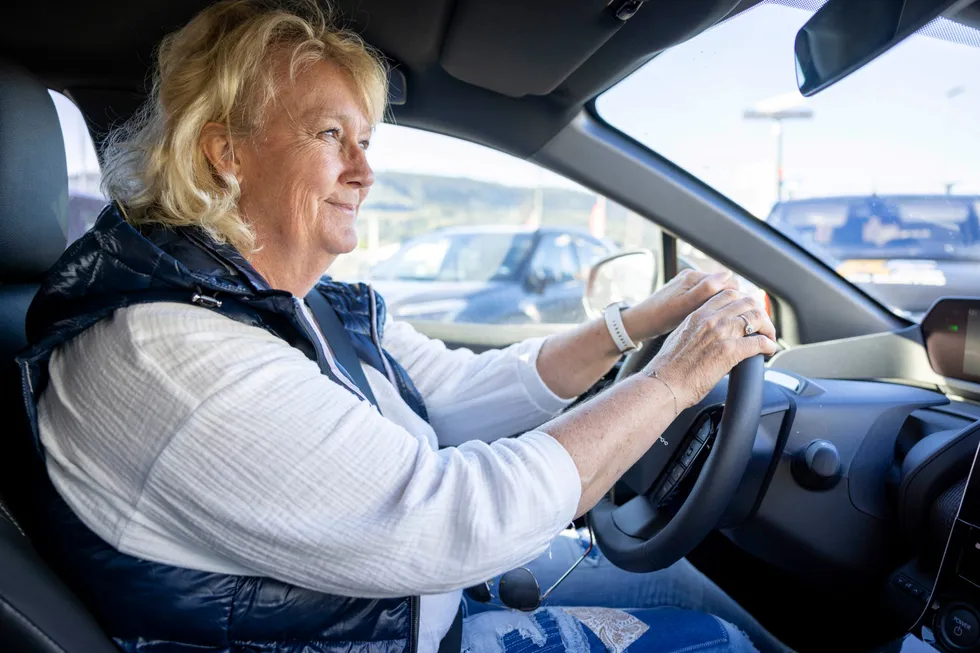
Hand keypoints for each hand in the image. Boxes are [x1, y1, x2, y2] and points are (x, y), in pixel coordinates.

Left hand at [622, 269, 738, 341]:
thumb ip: (706, 289)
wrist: (640, 323)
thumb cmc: (660, 316)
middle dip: (733, 302)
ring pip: (717, 294)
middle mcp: (693, 277)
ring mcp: (689, 286)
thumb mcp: (685, 305)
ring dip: (723, 306)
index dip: (738, 297)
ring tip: (726, 323)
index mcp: (694, 277)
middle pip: (724, 287)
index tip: (744, 315)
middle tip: (737, 321)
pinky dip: (712, 308)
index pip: (728, 281)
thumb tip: (728, 275)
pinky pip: (706, 299)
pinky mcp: (686, 295)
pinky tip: (712, 321)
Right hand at [643, 289, 777, 409]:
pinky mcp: (730, 351)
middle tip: (763, 325)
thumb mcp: (680, 337)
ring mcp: (721, 333)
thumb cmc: (668, 367)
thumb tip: (705, 334)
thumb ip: (695, 330)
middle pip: (747, 302)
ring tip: (769, 338)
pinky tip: (768, 351)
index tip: (749, 311)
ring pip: (756, 318)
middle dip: (760, 312)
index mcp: (698, 315)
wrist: (664, 383)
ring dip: (768, 328)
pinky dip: (769, 345)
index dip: (744, 300)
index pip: (728, 295)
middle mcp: (711, 319)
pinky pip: (759, 342)